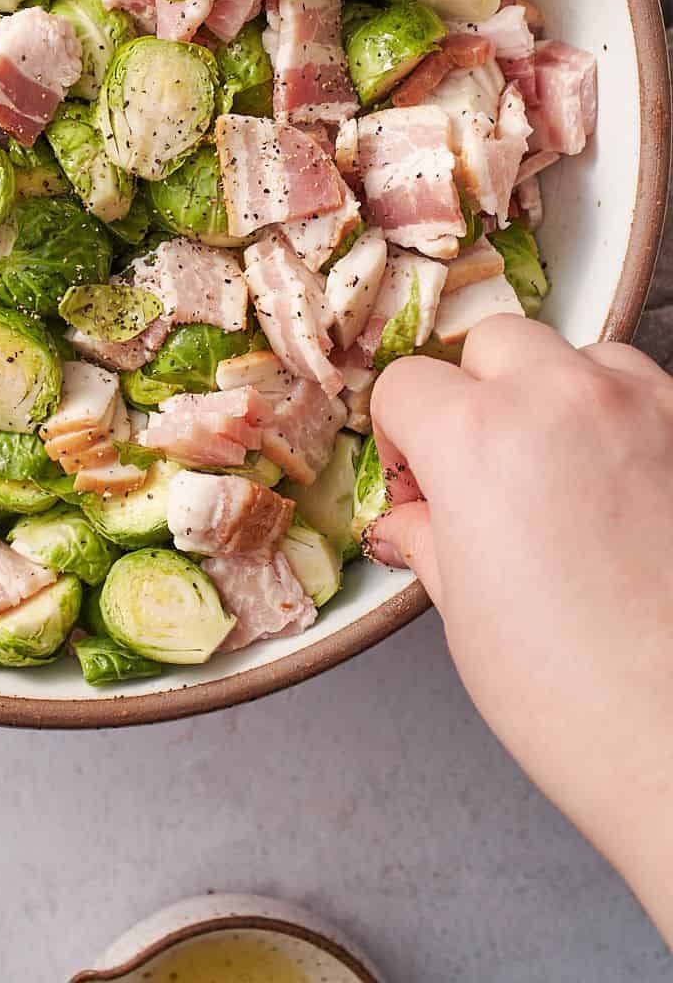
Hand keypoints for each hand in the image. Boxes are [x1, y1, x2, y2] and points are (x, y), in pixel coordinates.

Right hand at [372, 318, 672, 943]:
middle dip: (477, 396)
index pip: (407, 384)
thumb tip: (415, 520)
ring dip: (559, 397)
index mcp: (477, 437)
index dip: (400, 436)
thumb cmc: (579, 702)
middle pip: (495, 345)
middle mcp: (562, 399)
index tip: (415, 481)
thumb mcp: (466, 616)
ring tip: (562, 478)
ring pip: (581, 355)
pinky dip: (628, 424)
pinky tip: (626, 495)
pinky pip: (651, 394)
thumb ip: (432, 539)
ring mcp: (647, 408)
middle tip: (483, 472)